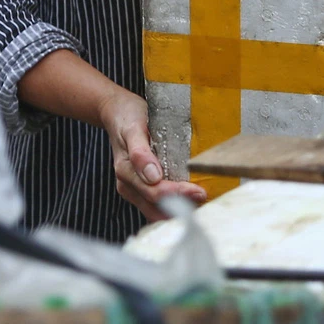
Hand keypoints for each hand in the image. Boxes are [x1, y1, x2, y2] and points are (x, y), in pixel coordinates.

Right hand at [99, 87, 208, 216]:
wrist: (118, 113)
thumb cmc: (128, 118)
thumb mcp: (133, 128)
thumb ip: (140, 152)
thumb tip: (152, 177)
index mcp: (126, 171)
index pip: (154, 192)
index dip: (178, 194)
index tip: (200, 192)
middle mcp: (128, 184)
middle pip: (156, 206)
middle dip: (181, 206)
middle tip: (206, 199)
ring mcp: (134, 188)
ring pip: (156, 210)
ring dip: (178, 209)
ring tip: (201, 203)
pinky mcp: (140, 189)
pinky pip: (156, 204)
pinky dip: (172, 205)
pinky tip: (189, 200)